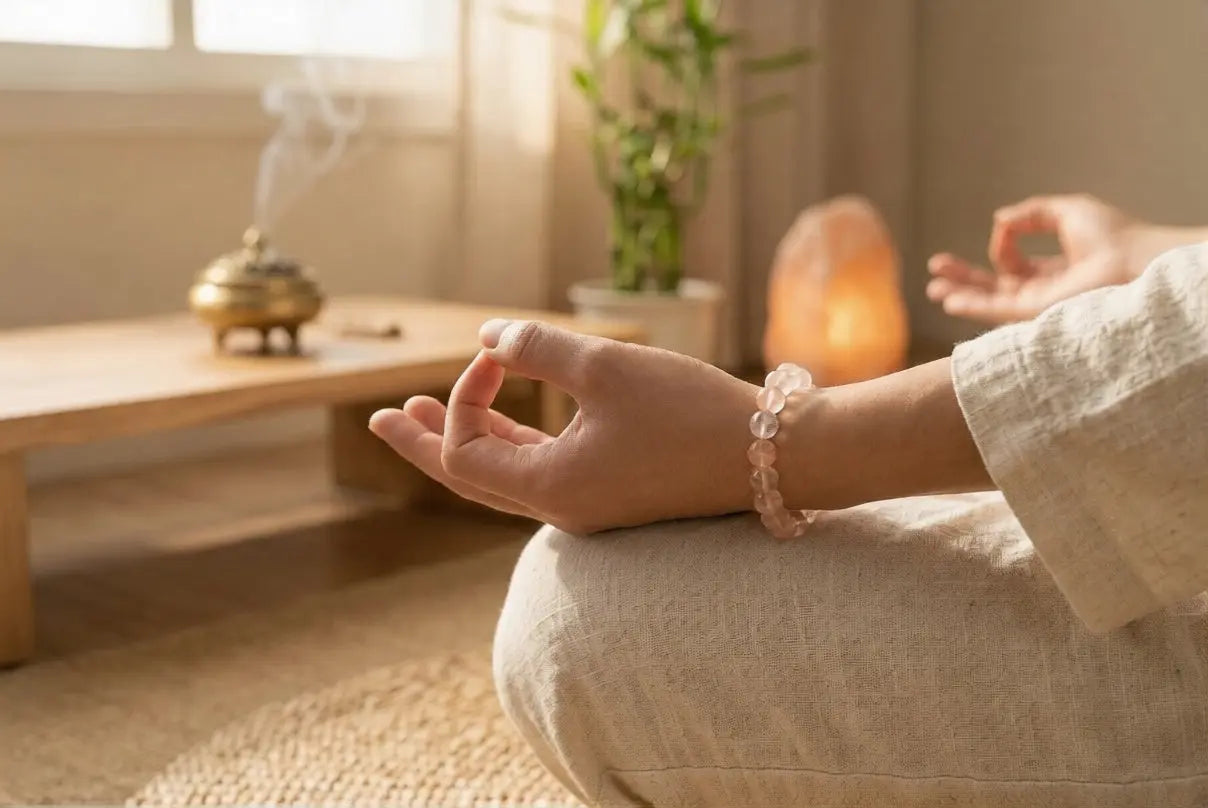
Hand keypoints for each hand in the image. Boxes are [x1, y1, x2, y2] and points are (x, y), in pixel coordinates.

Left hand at [368, 320, 756, 533]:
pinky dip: (512, 443)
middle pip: (467, 478)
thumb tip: (487, 334)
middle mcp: (560, 508)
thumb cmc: (694, 413)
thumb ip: (538, 348)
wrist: (775, 458)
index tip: (503, 349)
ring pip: (503, 476)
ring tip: (420, 412)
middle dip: (421, 442)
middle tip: (378, 418)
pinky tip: (502, 419)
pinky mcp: (612, 492)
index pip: (468, 445)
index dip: (467, 390)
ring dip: (465, 439)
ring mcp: (587, 505)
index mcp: (551, 489)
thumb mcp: (608, 370)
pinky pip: (540, 471)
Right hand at [927, 194, 1137, 323]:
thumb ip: (1033, 212)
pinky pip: (997, 312)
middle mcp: (1044, 291)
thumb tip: (999, 219)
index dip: (1002, 240)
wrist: (1134, 257)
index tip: (1005, 226)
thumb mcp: (1067, 211)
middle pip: (993, 286)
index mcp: (1054, 270)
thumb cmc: (1113, 234)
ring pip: (990, 301)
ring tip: (933, 289)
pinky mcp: (1037, 313)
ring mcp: (1039, 305)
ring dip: (960, 294)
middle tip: (936, 267)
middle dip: (963, 277)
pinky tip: (950, 301)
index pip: (1013, 261)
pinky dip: (972, 306)